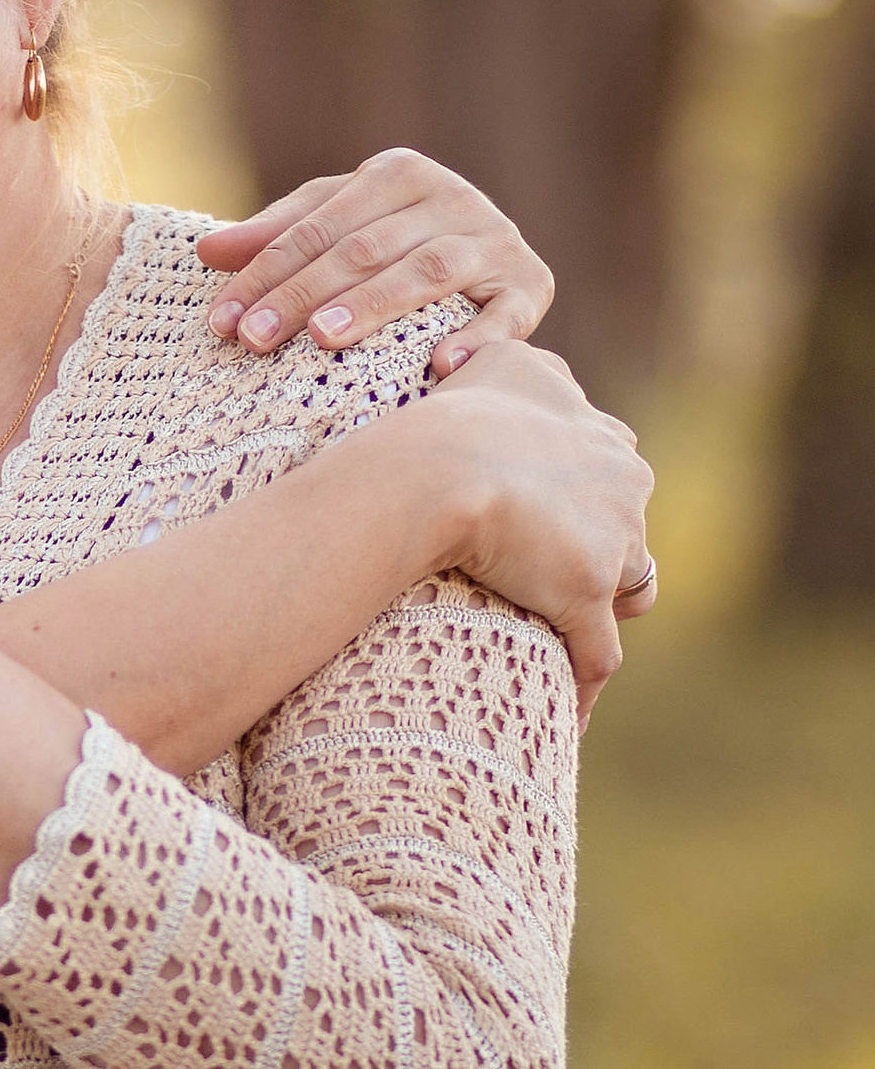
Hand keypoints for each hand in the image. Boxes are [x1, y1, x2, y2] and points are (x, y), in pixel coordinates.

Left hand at [197, 151, 550, 370]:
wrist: (495, 261)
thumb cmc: (394, 245)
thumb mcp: (337, 228)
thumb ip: (278, 236)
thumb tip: (204, 250)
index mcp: (399, 173)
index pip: (318, 226)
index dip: (265, 273)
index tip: (221, 321)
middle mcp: (451, 197)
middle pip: (364, 248)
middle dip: (302, 294)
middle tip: (254, 340)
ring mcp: (494, 242)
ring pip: (427, 270)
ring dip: (375, 304)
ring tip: (325, 337)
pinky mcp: (530, 287)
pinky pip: (506, 316)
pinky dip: (477, 340)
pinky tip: (441, 367)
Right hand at [413, 345, 655, 715]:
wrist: (439, 466)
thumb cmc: (446, 413)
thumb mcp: (491, 362)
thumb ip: (509, 361)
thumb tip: (484, 356)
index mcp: (599, 430)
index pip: (612, 468)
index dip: (583, 498)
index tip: (547, 518)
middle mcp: (622, 478)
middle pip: (630, 527)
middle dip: (603, 553)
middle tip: (546, 577)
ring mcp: (609, 539)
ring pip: (630, 586)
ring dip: (604, 611)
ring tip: (563, 638)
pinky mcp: (586, 593)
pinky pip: (597, 653)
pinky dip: (585, 683)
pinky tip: (570, 712)